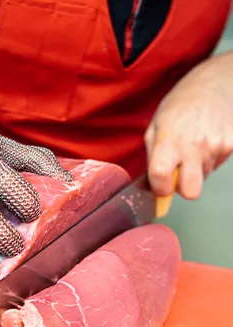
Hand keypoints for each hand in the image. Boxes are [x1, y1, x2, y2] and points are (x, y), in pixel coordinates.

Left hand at [145, 54, 232, 199]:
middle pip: (191, 192)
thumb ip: (152, 158)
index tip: (160, 186)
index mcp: (169, 141)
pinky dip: (209, 159)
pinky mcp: (231, 146)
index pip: (161, 177)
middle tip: (178, 173)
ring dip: (195, 168)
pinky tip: (204, 141)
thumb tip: (151, 185)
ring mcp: (215, 146)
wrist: (212, 85)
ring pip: (203, 178)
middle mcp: (193, 146)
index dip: (160, 189)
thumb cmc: (179, 106)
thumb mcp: (155, 128)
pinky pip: (216, 165)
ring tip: (192, 145)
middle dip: (183, 188)